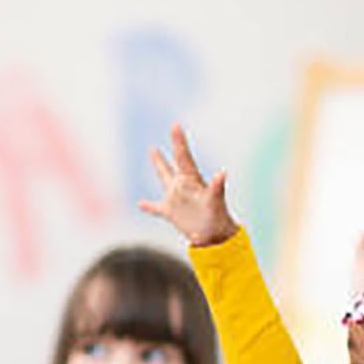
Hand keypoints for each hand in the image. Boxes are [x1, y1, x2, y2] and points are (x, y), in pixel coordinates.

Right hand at [138, 125, 237, 246]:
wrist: (216, 237)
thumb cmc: (218, 219)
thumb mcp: (215, 202)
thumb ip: (217, 187)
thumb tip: (222, 173)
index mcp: (193, 181)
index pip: (184, 157)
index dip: (179, 141)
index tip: (176, 125)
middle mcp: (184, 186)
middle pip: (176, 162)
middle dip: (175, 145)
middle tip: (175, 127)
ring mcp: (177, 198)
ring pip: (165, 178)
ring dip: (160, 165)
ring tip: (153, 150)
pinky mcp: (171, 213)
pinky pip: (156, 208)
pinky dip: (148, 206)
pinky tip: (140, 204)